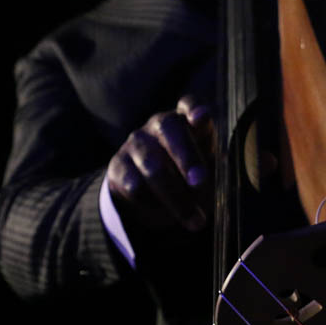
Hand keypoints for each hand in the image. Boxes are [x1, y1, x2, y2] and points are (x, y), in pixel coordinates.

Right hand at [106, 95, 213, 232]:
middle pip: (169, 129)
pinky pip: (134, 186)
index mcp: (185, 120)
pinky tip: (165, 213)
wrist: (148, 191)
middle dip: (186, 157)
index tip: (201, 117)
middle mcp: (159, 125)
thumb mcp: (204, 165)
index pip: (189, 104)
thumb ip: (207, 162)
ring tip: (196, 220)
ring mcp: (136, 143)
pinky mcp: (118, 166)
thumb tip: (201, 171)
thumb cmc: (186, 172)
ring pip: (154, 167)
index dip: (194, 108)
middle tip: (200, 182)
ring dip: (177, 198)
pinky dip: (153, 204)